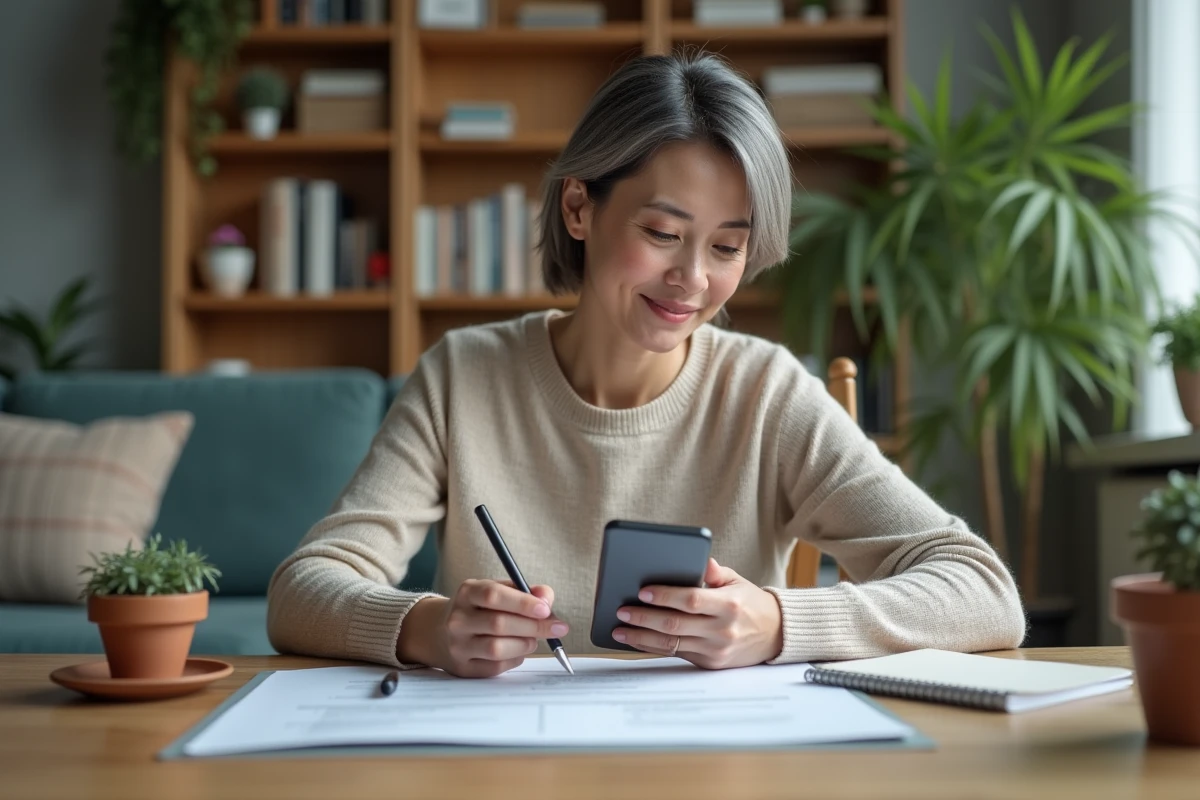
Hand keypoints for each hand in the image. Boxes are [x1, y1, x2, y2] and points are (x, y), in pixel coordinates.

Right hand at [399, 580, 568, 677]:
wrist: (439, 632)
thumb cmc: (478, 609)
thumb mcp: (496, 590)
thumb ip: (524, 591)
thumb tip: (547, 598)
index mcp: (466, 593)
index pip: (494, 595)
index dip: (523, 602)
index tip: (546, 609)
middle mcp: (458, 619)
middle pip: (500, 624)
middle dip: (534, 626)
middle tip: (557, 627)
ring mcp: (458, 646)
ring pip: (498, 648)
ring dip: (525, 644)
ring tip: (533, 638)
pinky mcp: (463, 668)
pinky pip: (496, 667)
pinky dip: (515, 658)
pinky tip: (518, 650)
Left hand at [612, 558, 782, 668]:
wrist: (775, 635)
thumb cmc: (750, 603)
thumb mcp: (737, 581)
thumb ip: (715, 572)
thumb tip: (700, 560)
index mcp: (729, 605)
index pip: (691, 600)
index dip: (665, 597)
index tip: (643, 592)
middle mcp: (722, 630)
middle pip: (675, 624)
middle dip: (644, 618)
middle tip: (622, 610)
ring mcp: (715, 650)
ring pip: (671, 644)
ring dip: (641, 637)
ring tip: (620, 629)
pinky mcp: (709, 664)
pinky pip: (676, 654)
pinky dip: (653, 647)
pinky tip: (637, 639)